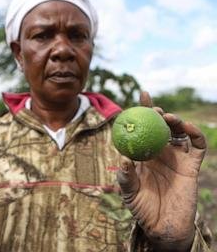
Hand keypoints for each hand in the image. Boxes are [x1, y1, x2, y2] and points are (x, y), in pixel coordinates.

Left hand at [117, 92, 205, 250]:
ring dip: (175, 120)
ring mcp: (176, 157)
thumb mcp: (129, 192)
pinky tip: (186, 127)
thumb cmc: (142, 208)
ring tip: (166, 117)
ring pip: (179, 131)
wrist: (163, 226)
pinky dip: (195, 133)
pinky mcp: (191, 166)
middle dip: (158, 112)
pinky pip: (197, 145)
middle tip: (153, 109)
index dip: (143, 110)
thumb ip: (126, 176)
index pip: (142, 128)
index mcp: (143, 154)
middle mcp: (160, 152)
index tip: (141, 94)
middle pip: (160, 125)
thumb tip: (125, 159)